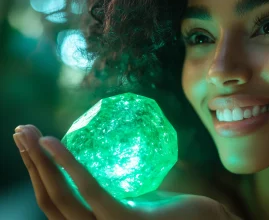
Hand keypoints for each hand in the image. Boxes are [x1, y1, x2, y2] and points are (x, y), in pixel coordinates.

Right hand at [12, 124, 241, 219]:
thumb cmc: (176, 212)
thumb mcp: (138, 198)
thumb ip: (116, 189)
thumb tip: (101, 162)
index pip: (55, 206)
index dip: (37, 176)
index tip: (30, 147)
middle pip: (48, 201)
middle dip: (30, 163)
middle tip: (19, 131)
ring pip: (59, 197)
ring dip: (38, 161)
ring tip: (26, 132)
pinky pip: (88, 190)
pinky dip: (66, 164)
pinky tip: (52, 142)